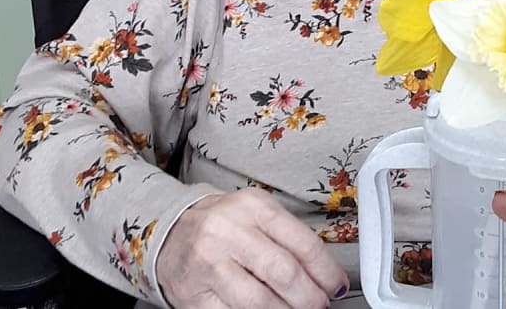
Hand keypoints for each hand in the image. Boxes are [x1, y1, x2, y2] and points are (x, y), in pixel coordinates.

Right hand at [157, 189, 348, 307]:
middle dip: (310, 297)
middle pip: (284, 273)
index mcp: (253, 207)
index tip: (336, 286)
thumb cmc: (223, 224)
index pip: (302, 243)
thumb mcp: (257, 215)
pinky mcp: (194, 295)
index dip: (326, 271)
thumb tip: (323, 272)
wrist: (170, 232)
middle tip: (320, 304)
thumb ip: (288, 237)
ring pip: (260, 301)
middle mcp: (229, 231)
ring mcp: (209, 264)